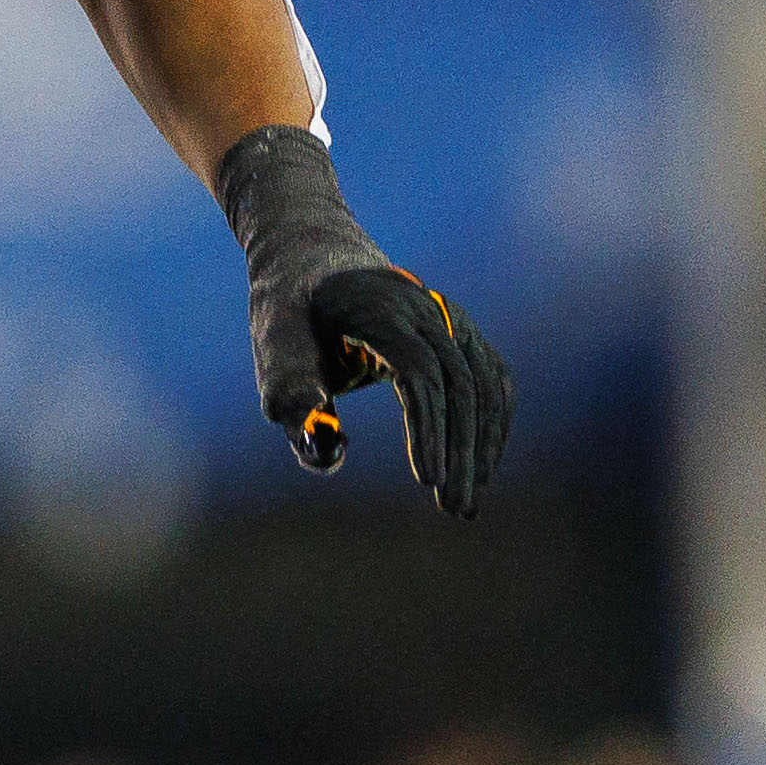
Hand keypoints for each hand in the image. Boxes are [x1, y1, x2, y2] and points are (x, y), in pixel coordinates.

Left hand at [215, 125, 511, 516]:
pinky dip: (492, 425)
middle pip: (459, 383)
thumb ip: (292, 398)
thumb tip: (328, 454)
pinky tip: (479, 468)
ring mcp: (451, 318)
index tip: (424, 479)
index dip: (426, 426)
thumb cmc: (289, 309)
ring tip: (464, 504)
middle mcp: (427, 309)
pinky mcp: (461, 332)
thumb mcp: (273, 346)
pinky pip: (491, 380)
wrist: (312, 254)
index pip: (419, 371)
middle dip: (459, 451)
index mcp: (380, 308)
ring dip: (481, 447)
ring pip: (483, 385)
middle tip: (452, 510)